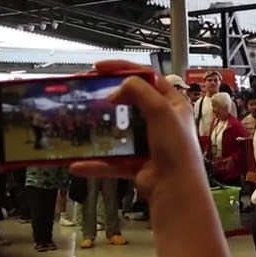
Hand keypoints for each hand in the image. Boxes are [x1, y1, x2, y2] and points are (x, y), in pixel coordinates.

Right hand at [70, 61, 204, 200]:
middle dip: (109, 98)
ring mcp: (149, 143)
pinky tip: (79, 163)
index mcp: (173, 104)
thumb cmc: (176, 149)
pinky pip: (112, 161)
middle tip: (88, 92)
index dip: (123, 68)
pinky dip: (96, 163)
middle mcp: (162, 122)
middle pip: (131, 103)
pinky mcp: (138, 164)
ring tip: (82, 122)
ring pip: (119, 132)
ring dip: (101, 129)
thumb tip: (117, 89)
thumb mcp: (161, 110)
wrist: (176, 189)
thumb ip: (139, 92)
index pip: (148, 78)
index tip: (99, 67)